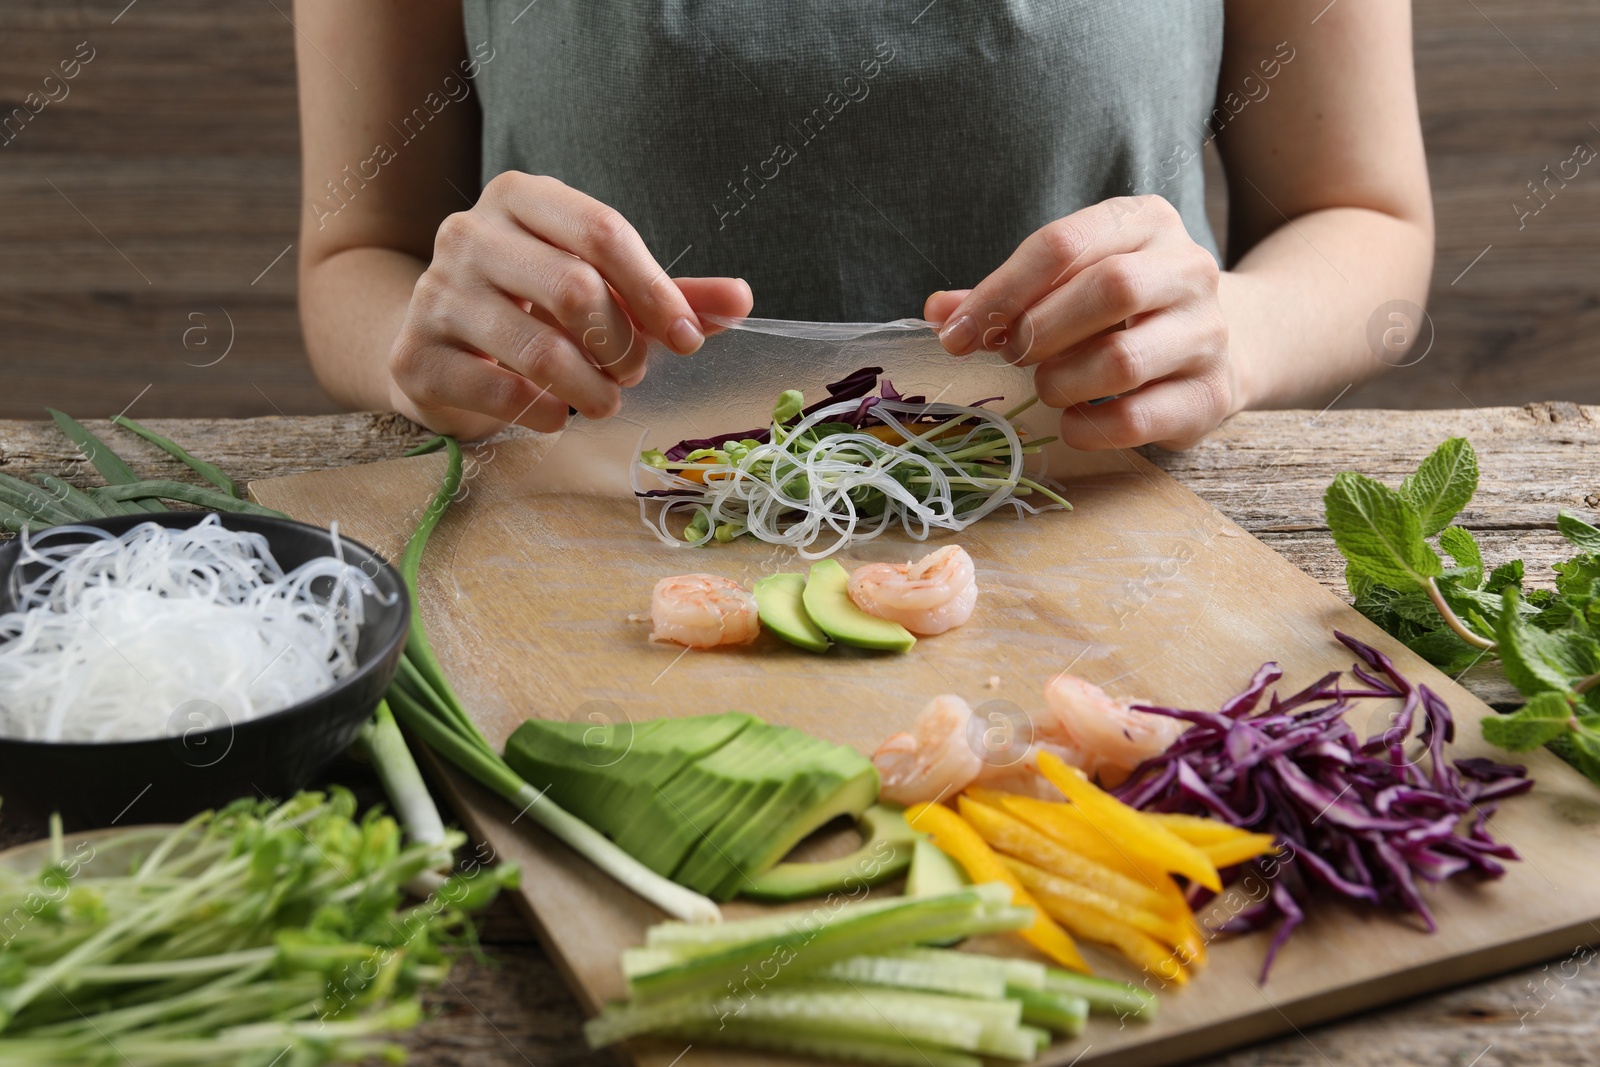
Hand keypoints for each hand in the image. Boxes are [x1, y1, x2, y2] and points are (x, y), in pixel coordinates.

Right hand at [389, 172, 752, 438]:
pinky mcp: (417, 356)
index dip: (657, 291)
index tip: (689, 339)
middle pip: (574, 286)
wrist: (436, 344)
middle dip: (622, 344)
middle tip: (633, 373)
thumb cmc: (533, 307)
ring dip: (591, 389)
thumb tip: (743, 300)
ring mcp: (435, 292)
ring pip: (539, 347)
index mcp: (521, 198)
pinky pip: (500, 392)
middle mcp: (469, 232)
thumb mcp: (602, 289)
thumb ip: (667, 295)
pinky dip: (545, 414)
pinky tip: (556, 416)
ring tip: (604, 401)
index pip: (602, 230)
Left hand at [925, 196, 1231, 449]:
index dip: (1000, 292)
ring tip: (1048, 386)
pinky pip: (1138, 417)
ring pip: (1122, 358)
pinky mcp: (1211, 393)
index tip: (955, 334)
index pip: (1062, 244)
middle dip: (1037, 330)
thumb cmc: (1124, 309)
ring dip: (1061, 382)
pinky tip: (1074, 421)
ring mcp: (1207, 332)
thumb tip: (936, 311)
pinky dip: (1089, 427)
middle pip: (1107, 289)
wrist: (1222, 344)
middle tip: (1010, 356)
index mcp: (1145, 223)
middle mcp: (1187, 268)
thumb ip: (1007, 296)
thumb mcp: (1071, 282)